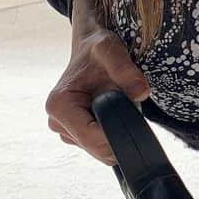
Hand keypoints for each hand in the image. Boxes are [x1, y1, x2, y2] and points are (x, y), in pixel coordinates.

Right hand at [46, 0, 150, 164]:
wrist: (91, 48)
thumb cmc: (97, 48)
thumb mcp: (110, 50)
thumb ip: (125, 69)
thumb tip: (141, 92)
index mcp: (59, 106)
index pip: (91, 138)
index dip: (117, 134)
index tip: (135, 118)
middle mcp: (57, 121)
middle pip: (97, 148)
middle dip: (119, 134)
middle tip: (130, 108)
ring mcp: (66, 130)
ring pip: (100, 150)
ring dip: (116, 133)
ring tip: (120, 106)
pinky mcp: (76, 134)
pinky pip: (101, 145)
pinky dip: (113, 134)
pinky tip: (116, 114)